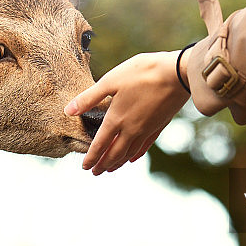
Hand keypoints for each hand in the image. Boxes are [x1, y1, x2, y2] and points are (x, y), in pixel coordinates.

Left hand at [64, 50, 190, 174]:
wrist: (178, 73)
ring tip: (110, 168)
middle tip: (95, 173)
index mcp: (116, 119)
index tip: (85, 167)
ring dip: (118, 162)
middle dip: (103, 164)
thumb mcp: (110, 81)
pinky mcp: (159, 125)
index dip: (91, 157)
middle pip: (114, 153)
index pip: (100, 144)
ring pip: (129, 153)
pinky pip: (145, 146)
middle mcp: (131, 129)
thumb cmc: (142, 73)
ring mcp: (146, 129)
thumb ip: (88, 98)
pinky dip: (136, 154)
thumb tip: (67, 111)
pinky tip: (133, 157)